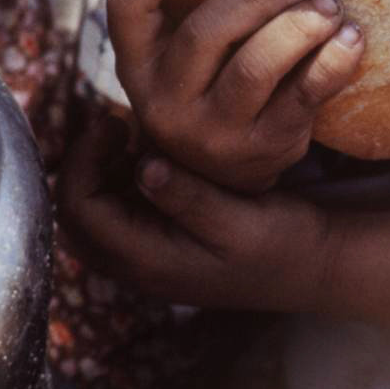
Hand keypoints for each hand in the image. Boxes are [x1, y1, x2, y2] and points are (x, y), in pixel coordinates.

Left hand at [57, 113, 334, 309]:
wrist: (313, 266)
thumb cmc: (280, 245)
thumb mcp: (238, 220)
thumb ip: (188, 197)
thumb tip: (142, 167)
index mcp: (149, 261)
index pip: (81, 210)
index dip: (84, 160)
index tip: (115, 121)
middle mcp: (139, 264)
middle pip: (76, 215)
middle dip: (84, 163)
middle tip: (116, 123)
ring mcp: (150, 255)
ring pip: (95, 211)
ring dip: (101, 169)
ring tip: (131, 131)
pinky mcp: (165, 241)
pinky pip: (122, 208)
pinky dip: (122, 175)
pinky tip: (153, 147)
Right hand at [107, 0, 364, 191]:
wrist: (223, 175)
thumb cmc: (206, 79)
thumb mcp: (176, 49)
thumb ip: (181, 0)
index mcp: (139, 60)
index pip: (126, 9)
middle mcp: (165, 100)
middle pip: (204, 35)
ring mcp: (214, 131)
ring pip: (256, 69)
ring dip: (298, 28)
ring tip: (328, 4)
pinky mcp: (265, 148)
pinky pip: (303, 99)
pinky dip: (332, 64)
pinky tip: (351, 37)